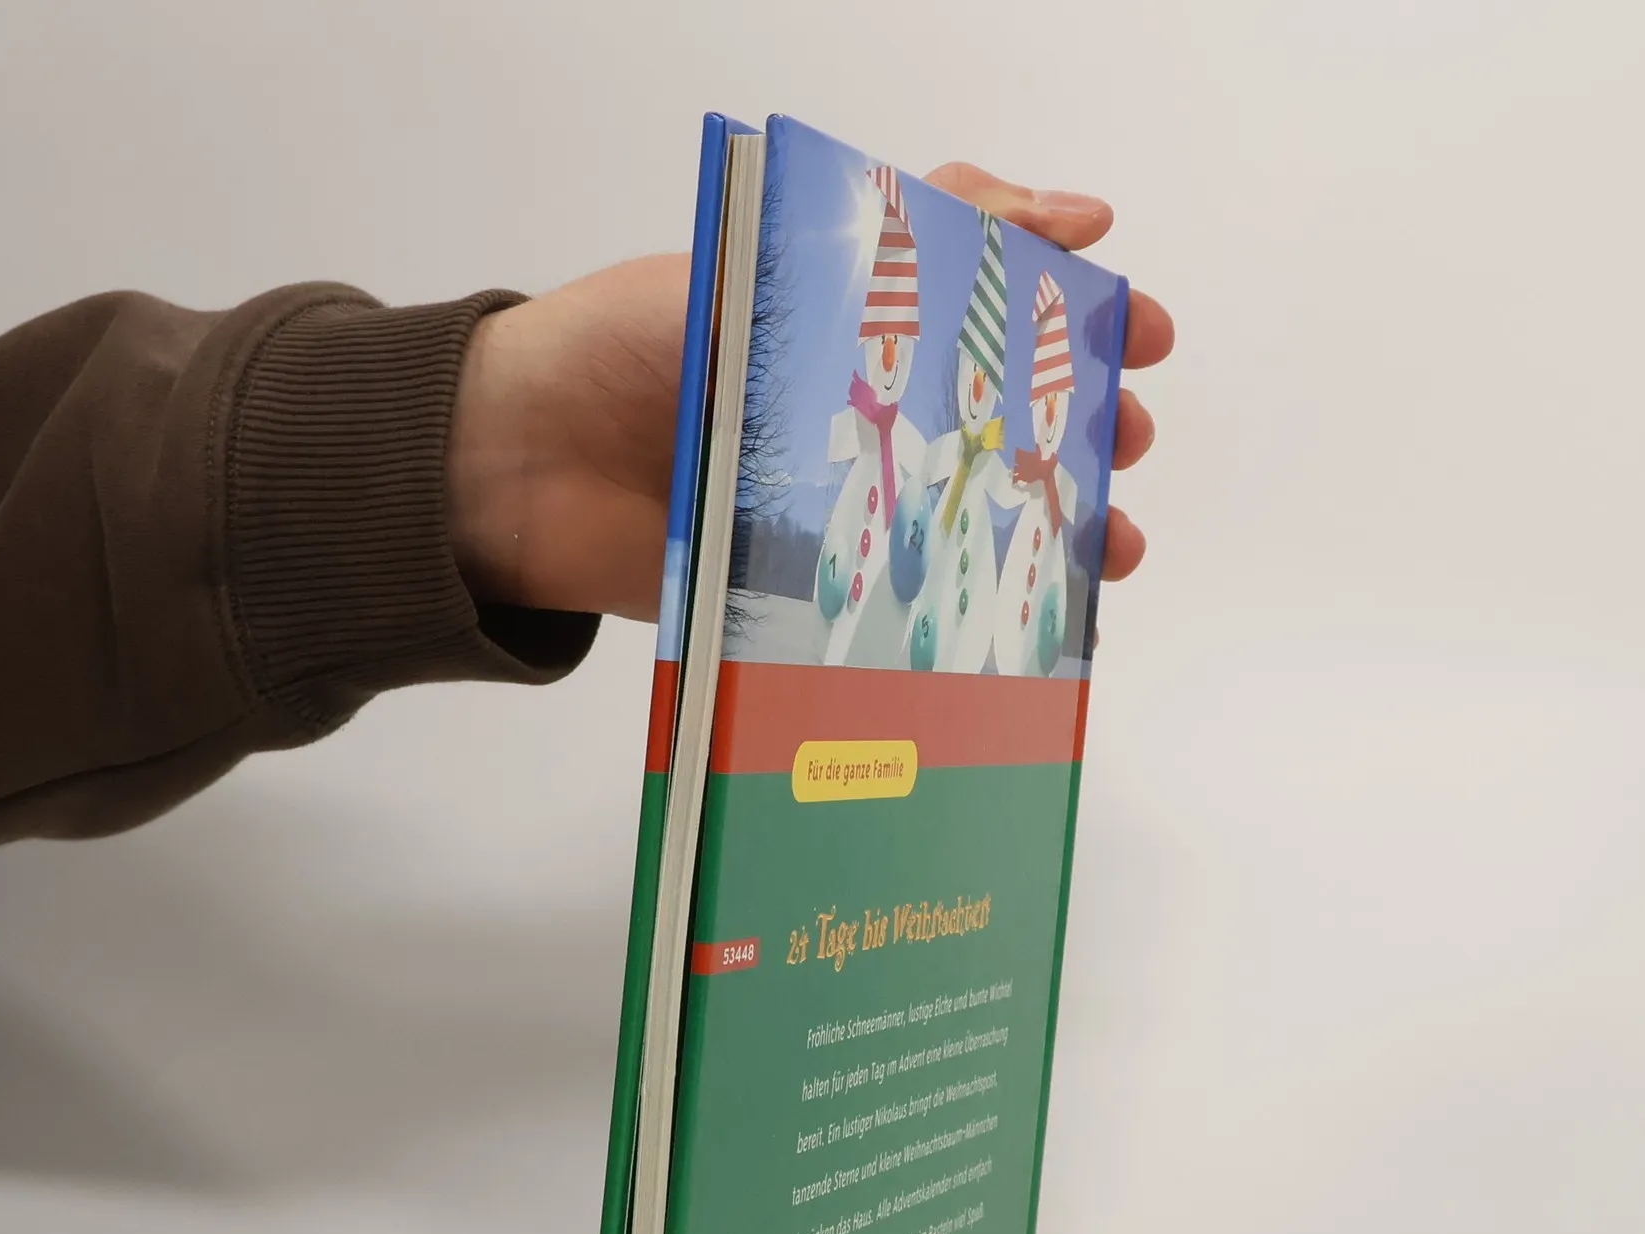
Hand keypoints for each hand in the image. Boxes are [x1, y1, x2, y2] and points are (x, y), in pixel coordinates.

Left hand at [447, 164, 1172, 622]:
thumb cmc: (620, 345)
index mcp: (846, 319)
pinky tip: (1034, 616)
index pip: (988, 304)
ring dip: (1049, 527)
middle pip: (994, 416)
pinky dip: (971, 607)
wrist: (507, 467)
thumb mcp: (772, 262)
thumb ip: (906, 234)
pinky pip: (900, 595)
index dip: (1071, 315)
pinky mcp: (799, 583)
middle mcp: (849, 406)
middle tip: (1131, 434)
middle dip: (1079, 428)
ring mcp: (830, 498)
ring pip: (966, 511)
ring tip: (1112, 545)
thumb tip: (1051, 207)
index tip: (1137, 326)